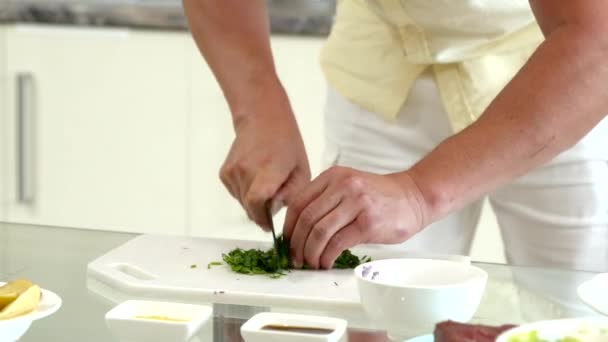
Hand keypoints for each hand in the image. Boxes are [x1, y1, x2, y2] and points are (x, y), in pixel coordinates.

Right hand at [220, 93, 309, 229]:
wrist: (262, 119)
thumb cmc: (287, 145)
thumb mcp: (301, 170)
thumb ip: (292, 195)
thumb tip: (275, 212)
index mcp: (269, 169)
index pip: (257, 201)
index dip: (263, 218)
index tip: (270, 225)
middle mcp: (246, 170)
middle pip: (250, 207)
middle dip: (262, 213)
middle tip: (274, 203)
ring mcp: (232, 171)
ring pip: (242, 203)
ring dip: (254, 203)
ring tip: (267, 185)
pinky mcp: (225, 173)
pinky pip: (236, 194)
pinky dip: (246, 193)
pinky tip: (256, 179)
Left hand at [283, 166, 427, 268]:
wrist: (414, 197)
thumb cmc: (380, 196)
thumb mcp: (348, 185)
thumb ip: (325, 199)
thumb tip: (299, 230)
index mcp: (333, 176)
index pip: (299, 202)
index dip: (288, 226)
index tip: (287, 242)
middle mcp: (343, 186)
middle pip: (306, 218)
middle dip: (296, 243)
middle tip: (295, 258)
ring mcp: (356, 203)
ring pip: (319, 232)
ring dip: (310, 252)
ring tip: (310, 262)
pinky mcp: (368, 223)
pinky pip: (337, 243)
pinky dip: (326, 256)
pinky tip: (326, 262)